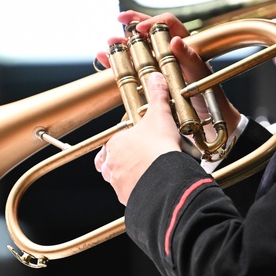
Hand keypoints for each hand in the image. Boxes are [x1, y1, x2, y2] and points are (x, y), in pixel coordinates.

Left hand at [95, 72, 181, 203]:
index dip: (124, 142)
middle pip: (110, 163)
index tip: (136, 142)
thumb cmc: (158, 147)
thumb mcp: (160, 116)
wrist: (165, 179)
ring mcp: (118, 183)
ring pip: (118, 180)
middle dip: (122, 162)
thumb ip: (157, 96)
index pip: (113, 142)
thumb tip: (156, 77)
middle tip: (140, 159)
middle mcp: (111, 165)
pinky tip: (152, 186)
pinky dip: (139, 191)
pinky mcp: (129, 199)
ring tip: (148, 173)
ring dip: (129, 177)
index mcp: (115, 144)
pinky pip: (130, 194)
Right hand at [97, 10, 240, 135]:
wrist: (207, 123)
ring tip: (110, 41)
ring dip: (122, 43)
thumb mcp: (200, 76)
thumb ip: (189, 58)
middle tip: (120, 19)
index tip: (141, 28)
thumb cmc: (209, 96)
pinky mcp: (149, 81)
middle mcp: (170, 53)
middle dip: (133, 23)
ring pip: (137, 49)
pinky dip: (117, 63)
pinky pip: (131, 69)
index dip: (154, 21)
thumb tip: (175, 40)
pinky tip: (105, 59)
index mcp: (185, 45)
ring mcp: (158, 67)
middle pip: (150, 31)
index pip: (169, 24)